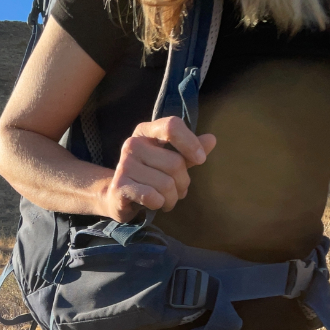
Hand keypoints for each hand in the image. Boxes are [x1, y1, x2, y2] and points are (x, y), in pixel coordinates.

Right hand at [98, 116, 216, 221]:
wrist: (118, 197)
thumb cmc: (149, 176)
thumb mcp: (171, 160)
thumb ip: (190, 151)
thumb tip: (211, 139)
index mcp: (146, 131)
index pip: (172, 126)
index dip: (190, 143)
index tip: (200, 160)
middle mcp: (132, 144)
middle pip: (175, 163)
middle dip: (183, 183)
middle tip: (178, 191)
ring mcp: (124, 165)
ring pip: (166, 184)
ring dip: (172, 198)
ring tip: (166, 199)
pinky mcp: (120, 187)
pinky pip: (152, 196)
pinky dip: (159, 203)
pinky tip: (154, 204)